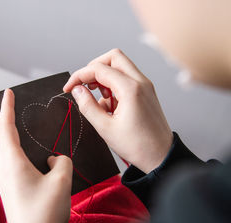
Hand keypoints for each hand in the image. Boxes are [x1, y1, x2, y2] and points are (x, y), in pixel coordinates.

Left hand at [0, 89, 72, 222]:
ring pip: (16, 155)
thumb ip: (61, 162)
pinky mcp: (13, 191)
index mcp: (12, 163)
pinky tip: (44, 162)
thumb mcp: (61, 182)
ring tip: (41, 137)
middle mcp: (5, 170)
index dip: (8, 108)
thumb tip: (54, 160)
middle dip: (18, 125)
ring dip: (27, 145)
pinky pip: (19, 167)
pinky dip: (30, 159)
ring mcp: (7, 182)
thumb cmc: (44, 215)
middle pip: (9, 140)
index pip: (6, 128)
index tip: (8, 92)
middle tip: (28, 111)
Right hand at [63, 49, 172, 172]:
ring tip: (98, 99)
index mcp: (130, 89)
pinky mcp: (146, 92)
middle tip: (84, 85)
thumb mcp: (105, 128)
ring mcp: (145, 86)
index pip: (99, 69)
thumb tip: (77, 90)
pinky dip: (113, 86)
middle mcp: (140, 82)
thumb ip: (87, 106)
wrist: (161, 156)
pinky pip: (126, 79)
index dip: (79, 76)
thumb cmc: (137, 146)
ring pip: (120, 66)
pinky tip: (110, 106)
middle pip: (113, 57)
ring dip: (104, 77)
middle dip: (94, 68)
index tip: (69, 88)